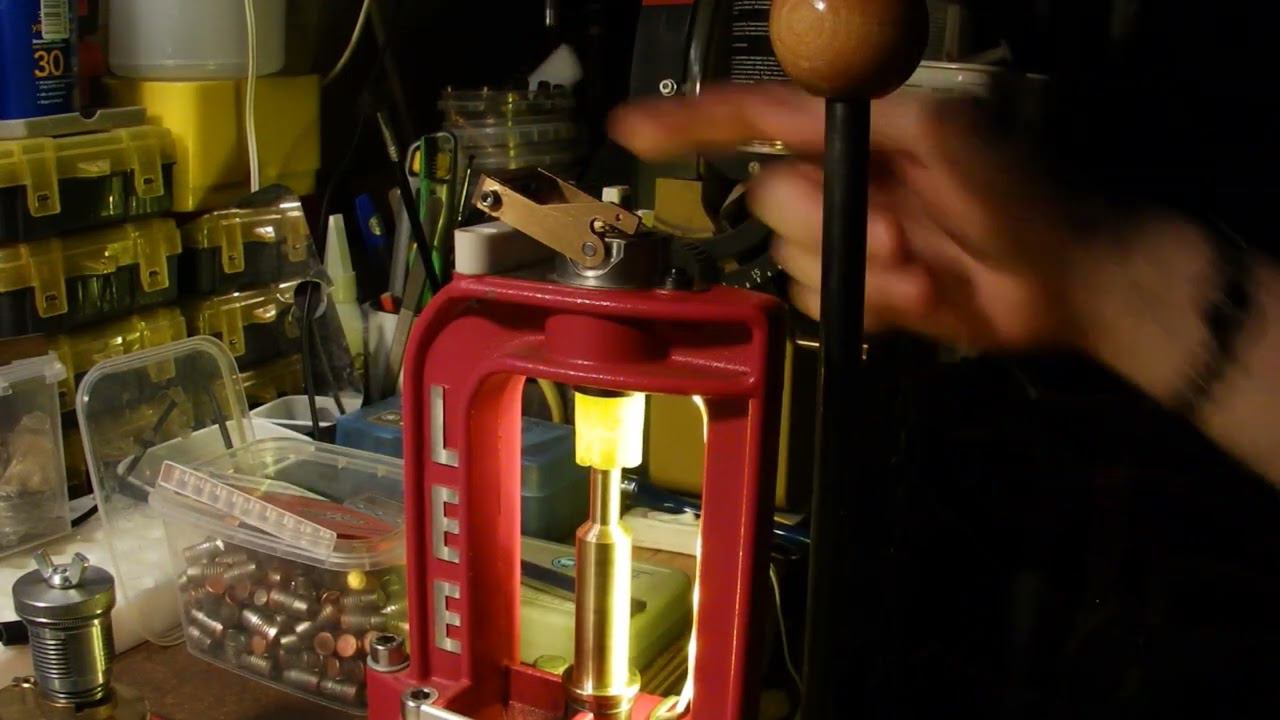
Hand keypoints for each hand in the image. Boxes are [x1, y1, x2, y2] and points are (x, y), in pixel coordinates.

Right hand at [610, 83, 1106, 351]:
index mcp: (856, 135)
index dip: (692, 122)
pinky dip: (866, 303)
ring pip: (791, 259)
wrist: (1062, 281)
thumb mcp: (959, 137)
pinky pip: (818, 300)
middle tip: (898, 235)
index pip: (756, 119)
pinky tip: (916, 295)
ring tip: (920, 269)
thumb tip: (816, 120)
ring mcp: (849, 237)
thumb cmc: (1022, 196)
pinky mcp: (860, 287)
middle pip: (770, 201)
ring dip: (856, 271)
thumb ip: (887, 117)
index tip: (632, 128)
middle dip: (823, 225)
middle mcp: (841, 182)